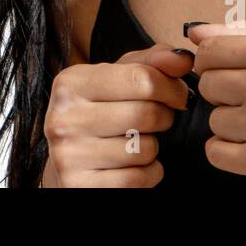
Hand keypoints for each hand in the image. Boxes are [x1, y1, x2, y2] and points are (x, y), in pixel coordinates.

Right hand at [42, 43, 193, 186]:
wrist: (70, 158)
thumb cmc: (98, 112)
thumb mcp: (118, 78)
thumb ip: (151, 62)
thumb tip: (182, 59)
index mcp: (71, 83)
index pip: (141, 78)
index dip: (171, 88)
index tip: (176, 95)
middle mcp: (64, 117)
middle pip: (146, 114)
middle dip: (163, 117)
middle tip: (158, 119)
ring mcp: (69, 155)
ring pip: (144, 149)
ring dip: (152, 147)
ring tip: (138, 141)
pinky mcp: (79, 185)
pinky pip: (137, 178)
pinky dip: (148, 173)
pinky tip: (133, 165)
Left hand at [186, 20, 245, 186]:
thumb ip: (245, 31)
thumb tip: (196, 33)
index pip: (207, 51)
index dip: (215, 62)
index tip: (231, 71)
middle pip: (207, 86)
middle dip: (226, 93)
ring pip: (213, 121)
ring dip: (233, 125)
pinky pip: (216, 153)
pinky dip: (232, 152)